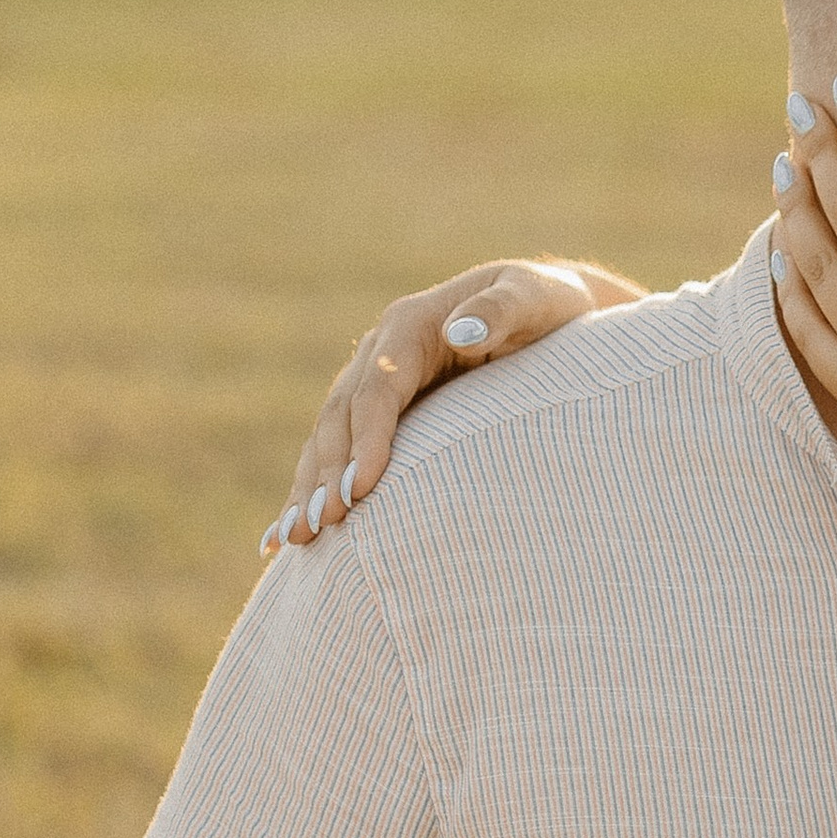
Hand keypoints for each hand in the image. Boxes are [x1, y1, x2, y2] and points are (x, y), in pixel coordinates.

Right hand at [266, 259, 626, 552]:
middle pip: (342, 416)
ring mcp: (375, 379)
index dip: (367, 439)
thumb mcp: (534, 297)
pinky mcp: (382, 409)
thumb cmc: (549, 305)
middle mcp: (381, 349)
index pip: (379, 387)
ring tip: (294, 539)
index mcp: (411, 325)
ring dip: (309, 487)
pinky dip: (312, 486)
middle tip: (317, 529)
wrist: (550, 307)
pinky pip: (339, 448)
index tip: (361, 490)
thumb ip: (504, 310)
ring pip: (329, 436)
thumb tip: (463, 331)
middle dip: (325, 473)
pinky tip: (286, 532)